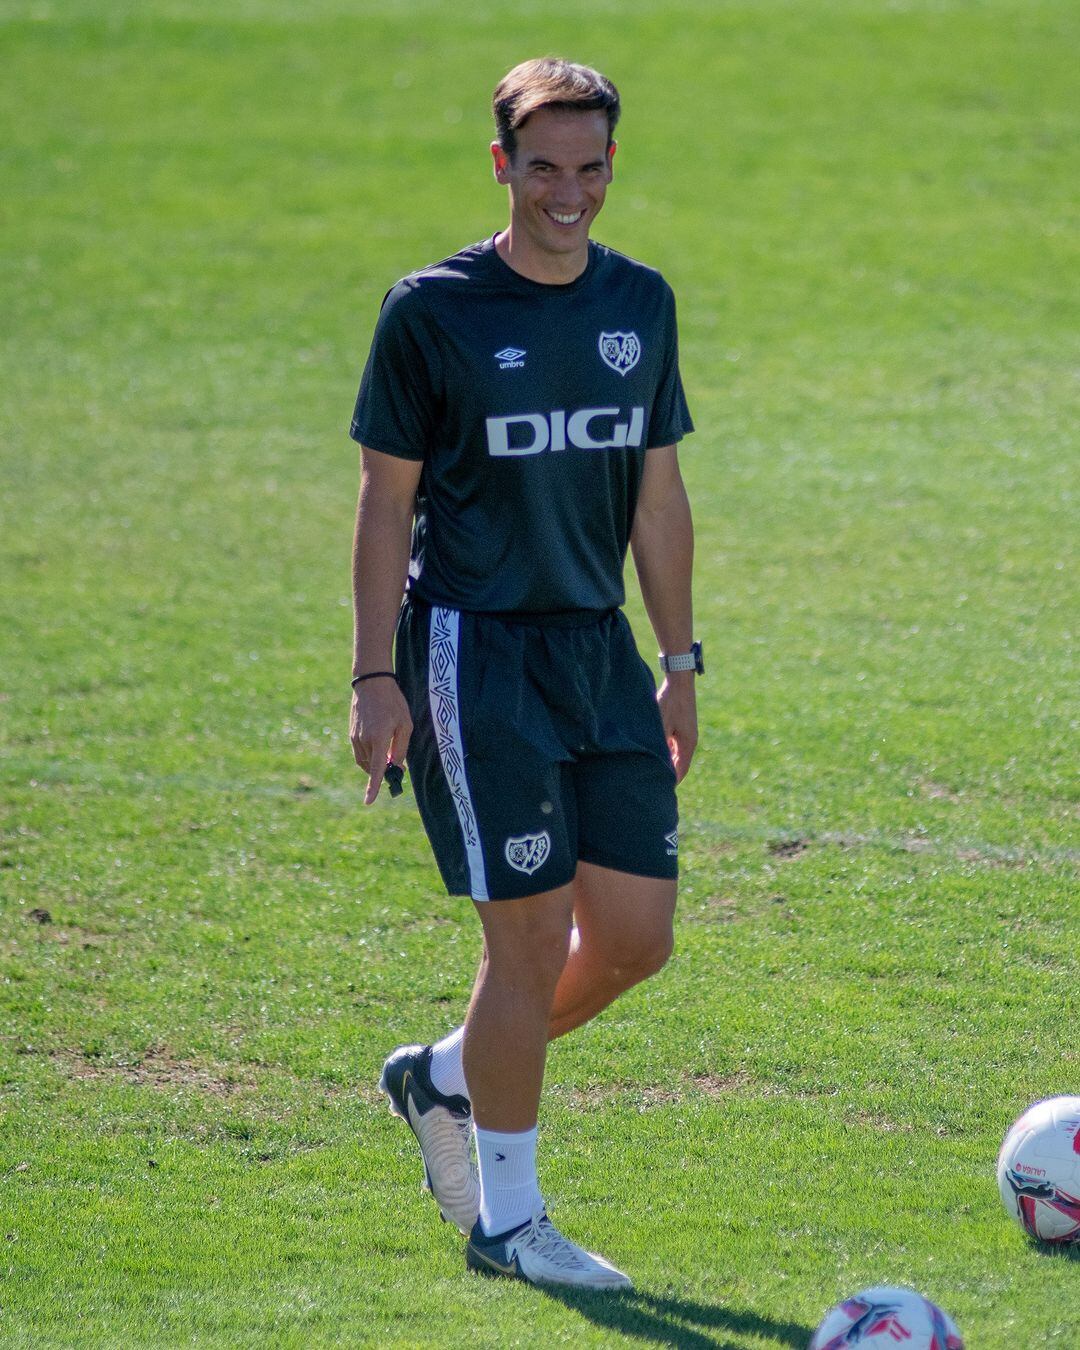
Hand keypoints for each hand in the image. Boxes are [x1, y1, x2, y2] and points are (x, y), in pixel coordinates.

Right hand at [350, 679, 412, 803]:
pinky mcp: (351, 734)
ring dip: (375, 763)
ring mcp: (355, 738)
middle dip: (383, 771)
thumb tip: (396, 767)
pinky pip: (359, 754)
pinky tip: (378, 746)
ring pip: (364, 762)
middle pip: (372, 767)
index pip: (376, 769)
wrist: (371, 683)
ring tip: (388, 747)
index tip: (368, 802)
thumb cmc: (393, 702)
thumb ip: (401, 748)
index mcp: (379, 738)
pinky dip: (368, 757)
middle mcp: (364, 740)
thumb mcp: (405, 724)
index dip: (373, 787)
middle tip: (397, 765)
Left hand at [657, 674, 696, 783]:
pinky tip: (654, 753)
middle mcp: (689, 741)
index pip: (681, 770)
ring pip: (676, 754)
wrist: (679, 681)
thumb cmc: (669, 702)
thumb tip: (653, 760)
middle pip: (679, 764)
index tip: (660, 791)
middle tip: (654, 784)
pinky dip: (666, 751)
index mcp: (688, 744)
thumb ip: (658, 743)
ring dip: (666, 762)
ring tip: (652, 771)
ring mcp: (686, 733)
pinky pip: (674, 745)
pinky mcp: (681, 726)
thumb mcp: (660, 724)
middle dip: (668, 774)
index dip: (671, 782)